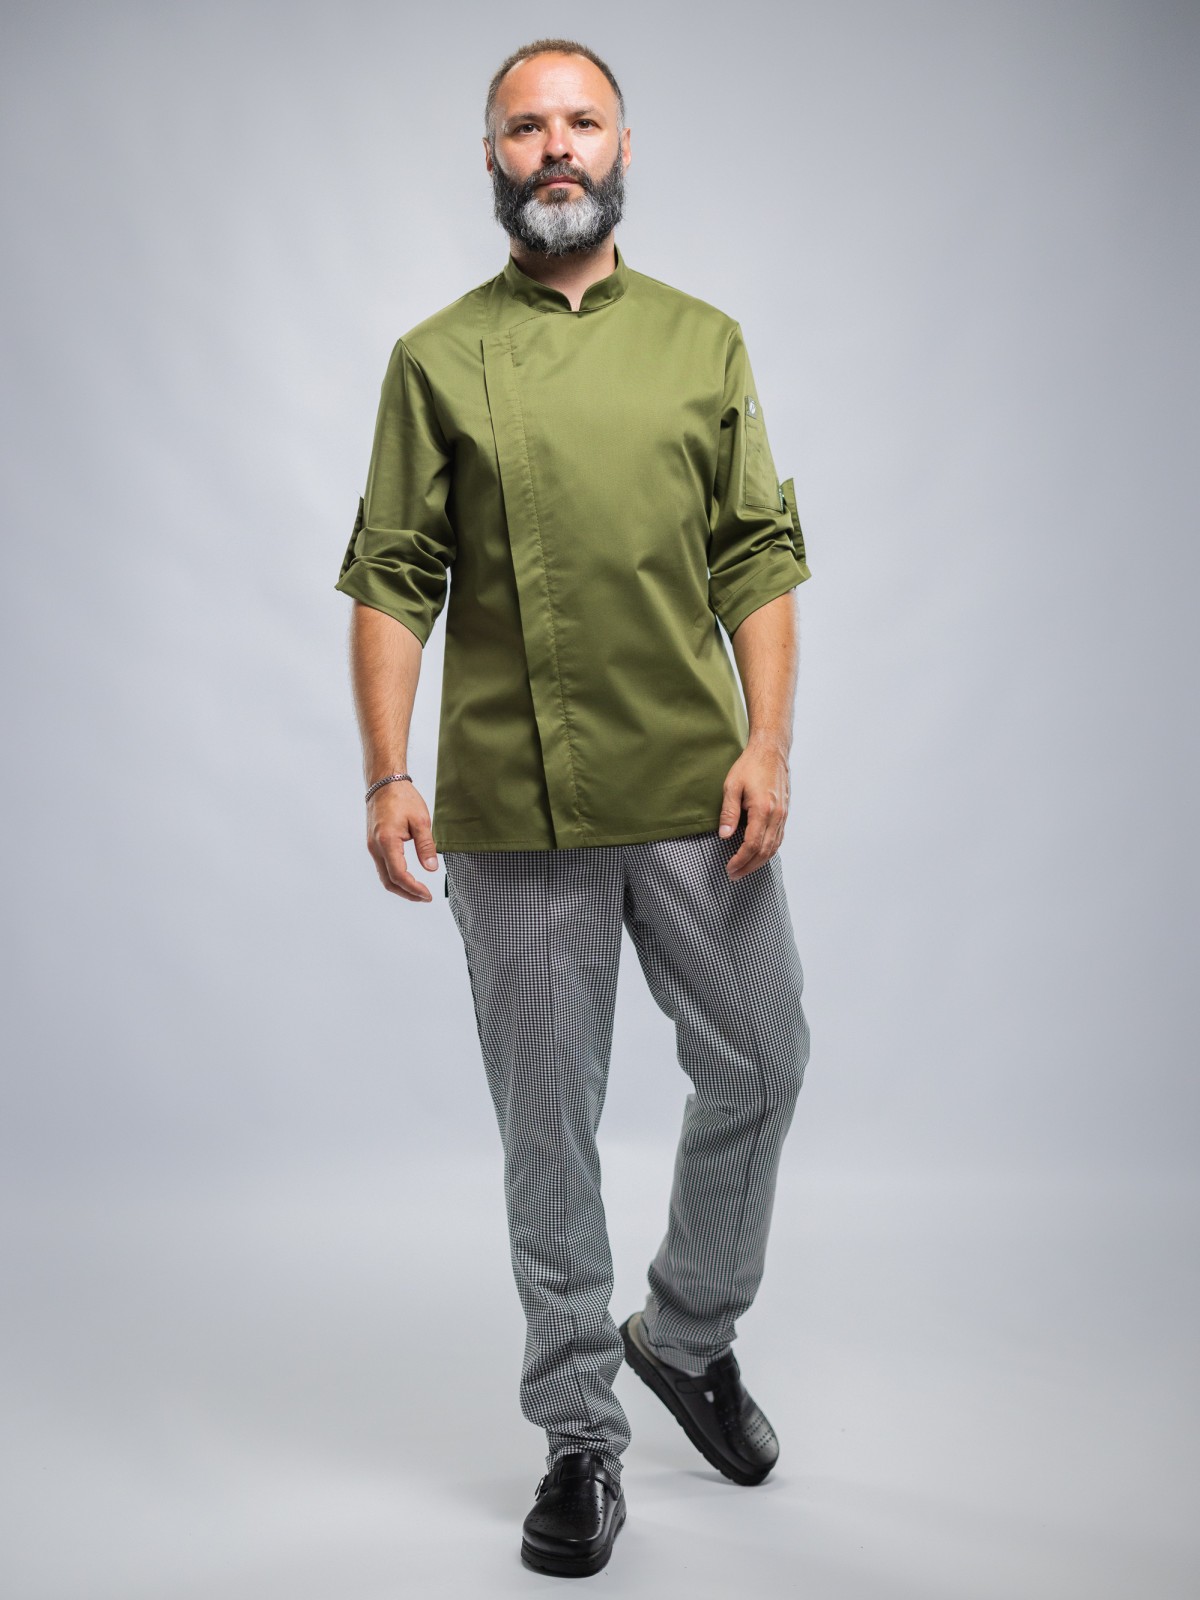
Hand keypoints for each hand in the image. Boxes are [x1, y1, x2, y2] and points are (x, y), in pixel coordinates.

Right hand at [366, 781, 439, 901]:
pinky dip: (394, 877)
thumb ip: (426, 846)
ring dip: (400, 887)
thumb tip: (431, 868)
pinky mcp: (373, 844)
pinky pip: (382, 867)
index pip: (399, 875)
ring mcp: (372, 846)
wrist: (383, 783)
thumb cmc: (402, 798)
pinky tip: (407, 878)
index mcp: (387, 841)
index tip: (428, 894)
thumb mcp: (421, 821)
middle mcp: (375, 847)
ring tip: (418, 891)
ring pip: (383, 876)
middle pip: (388, 881)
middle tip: (424, 897)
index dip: (414, 889)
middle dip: (407, 893)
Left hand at [717, 738, 789, 878]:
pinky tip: (759, 855)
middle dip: (749, 866)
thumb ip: (728, 812)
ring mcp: (783, 814)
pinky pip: (778, 838)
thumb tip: (724, 836)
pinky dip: (769, 851)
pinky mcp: (784, 812)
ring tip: (744, 870)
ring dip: (759, 862)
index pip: (752, 844)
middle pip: (765, 851)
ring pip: (774, 847)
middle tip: (734, 875)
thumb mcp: (732, 786)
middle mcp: (777, 815)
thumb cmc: (750, 765)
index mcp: (763, 809)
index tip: (729, 867)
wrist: (771, 750)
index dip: (740, 860)